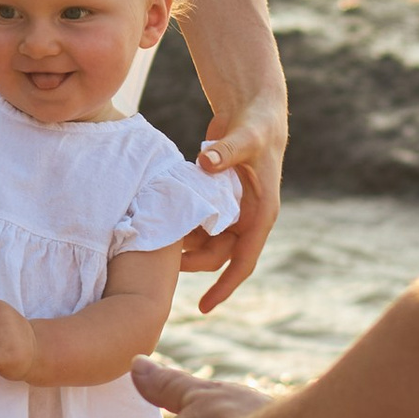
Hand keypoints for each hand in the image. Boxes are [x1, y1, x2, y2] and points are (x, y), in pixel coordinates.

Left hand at [176, 96, 286, 314]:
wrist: (255, 111)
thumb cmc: (256, 126)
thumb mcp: (245, 138)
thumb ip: (226, 151)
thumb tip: (206, 163)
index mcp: (262, 214)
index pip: (243, 261)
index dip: (224, 286)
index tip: (204, 306)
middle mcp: (249, 218)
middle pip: (217, 255)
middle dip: (191, 261)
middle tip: (158, 256)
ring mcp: (234, 211)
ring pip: (206, 241)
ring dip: (184, 241)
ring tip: (156, 235)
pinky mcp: (220, 199)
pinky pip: (200, 222)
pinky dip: (183, 223)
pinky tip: (160, 217)